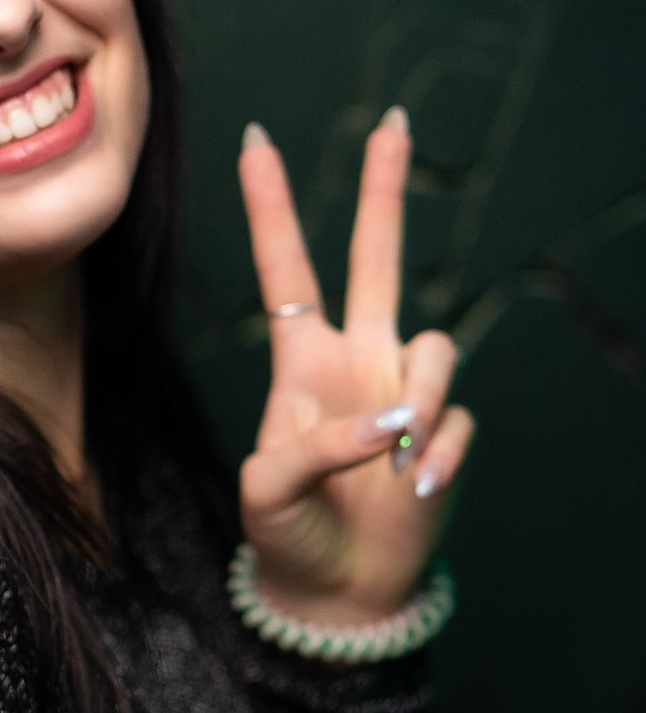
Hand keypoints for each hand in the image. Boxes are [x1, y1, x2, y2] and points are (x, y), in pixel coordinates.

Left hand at [236, 108, 474, 625]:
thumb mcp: (267, 490)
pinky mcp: (443, 432)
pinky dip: (437, 455)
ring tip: (394, 461)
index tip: (257, 139)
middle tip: (393, 123)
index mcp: (301, 361)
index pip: (286, 268)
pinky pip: (455, 420)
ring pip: (435, 349)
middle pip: (377, 258)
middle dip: (385, 190)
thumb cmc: (287, 534)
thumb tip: (388, 422)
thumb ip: (313, 448)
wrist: (337, 589)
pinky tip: (414, 489)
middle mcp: (357, 361)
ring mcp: (404, 393)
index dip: (271, 207)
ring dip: (418, 402)